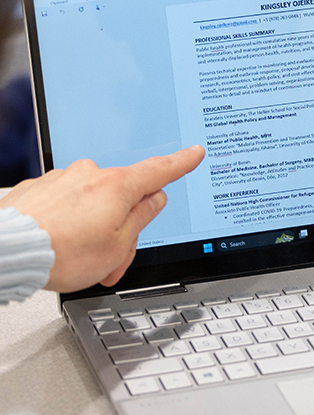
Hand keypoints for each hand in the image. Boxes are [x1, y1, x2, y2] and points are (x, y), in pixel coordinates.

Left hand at [0, 145, 203, 291]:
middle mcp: (91, 174)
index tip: (194, 152)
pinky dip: (70, 224)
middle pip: (123, 199)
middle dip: (123, 229)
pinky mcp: (40, 189)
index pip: (160, 171)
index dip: (182, 163)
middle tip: (112, 262)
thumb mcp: (118, 245)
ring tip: (81, 260)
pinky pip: (68, 204)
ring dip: (95, 231)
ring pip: (94, 204)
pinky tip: (60, 244)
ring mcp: (63, 179)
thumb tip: (154, 199)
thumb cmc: (63, 253)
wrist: (8, 252)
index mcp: (117, 187)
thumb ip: (141, 218)